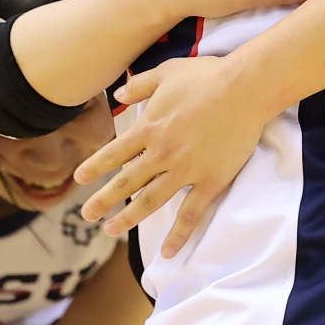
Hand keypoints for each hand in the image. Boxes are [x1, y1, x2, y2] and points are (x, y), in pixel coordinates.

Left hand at [76, 56, 275, 256]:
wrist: (245, 89)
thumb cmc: (207, 77)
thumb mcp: (166, 72)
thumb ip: (139, 85)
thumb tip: (117, 95)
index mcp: (149, 128)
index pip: (114, 153)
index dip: (95, 166)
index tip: (79, 179)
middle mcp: (161, 153)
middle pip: (126, 183)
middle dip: (103, 201)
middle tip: (87, 215)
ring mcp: (185, 170)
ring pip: (150, 201)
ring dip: (129, 218)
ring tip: (111, 230)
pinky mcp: (210, 181)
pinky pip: (191, 213)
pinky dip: (178, 234)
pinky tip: (168, 252)